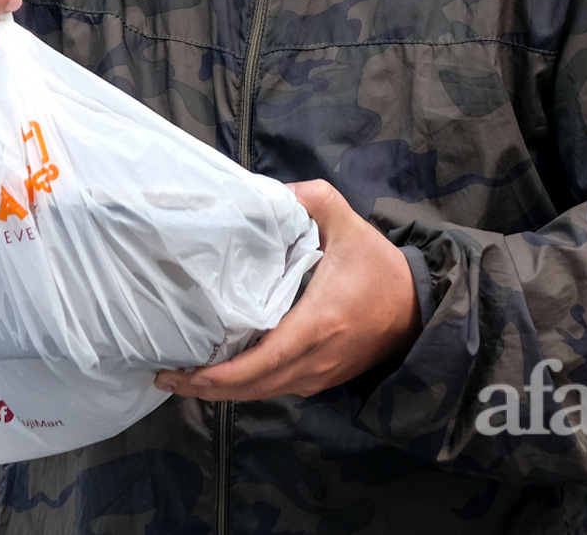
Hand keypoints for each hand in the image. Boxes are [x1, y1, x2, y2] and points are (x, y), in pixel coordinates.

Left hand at [156, 180, 421, 400]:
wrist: (420, 306)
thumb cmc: (378, 265)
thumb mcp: (344, 220)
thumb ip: (305, 199)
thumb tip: (261, 191)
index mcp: (318, 323)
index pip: (262, 361)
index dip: (220, 375)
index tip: (183, 372)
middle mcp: (316, 359)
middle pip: (254, 387)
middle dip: (207, 389)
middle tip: (166, 377)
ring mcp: (320, 376)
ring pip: (264, 393)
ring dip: (224, 392)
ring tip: (183, 379)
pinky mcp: (322, 379)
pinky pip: (278, 389)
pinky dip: (247, 387)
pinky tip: (220, 375)